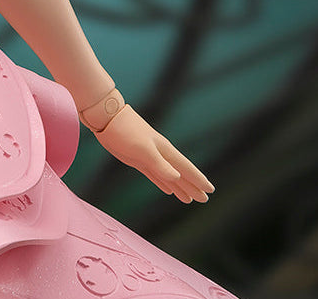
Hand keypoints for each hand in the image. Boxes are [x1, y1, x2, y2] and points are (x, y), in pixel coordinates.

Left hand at [94, 106, 213, 202]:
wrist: (106, 117)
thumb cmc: (125, 131)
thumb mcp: (143, 149)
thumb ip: (159, 164)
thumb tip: (177, 178)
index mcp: (164, 151)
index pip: (185, 168)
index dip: (198, 179)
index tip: (210, 190)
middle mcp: (160, 154)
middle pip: (180, 174)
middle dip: (192, 186)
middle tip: (205, 199)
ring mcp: (149, 157)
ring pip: (169, 176)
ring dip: (179, 186)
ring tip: (190, 199)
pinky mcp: (137, 159)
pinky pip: (155, 174)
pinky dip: (163, 182)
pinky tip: (168, 189)